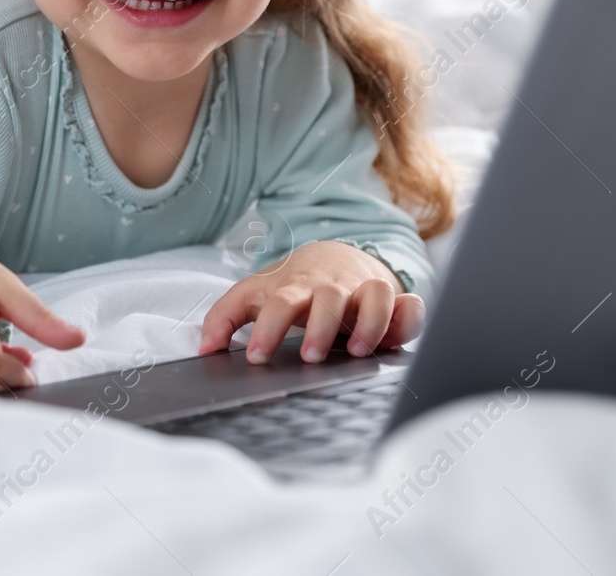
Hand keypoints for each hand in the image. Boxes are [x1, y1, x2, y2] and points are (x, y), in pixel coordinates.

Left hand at [198, 240, 423, 364]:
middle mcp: (333, 288)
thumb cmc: (293, 285)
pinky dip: (409, 317)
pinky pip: (411, 304)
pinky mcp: (395, 301)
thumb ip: (225, 317)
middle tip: (310, 357)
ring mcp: (365, 291)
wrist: (335, 257)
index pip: (280, 303)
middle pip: (330, 298)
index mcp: (296, 288)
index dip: (268, 328)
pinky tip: (398, 339)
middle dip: (322, 326)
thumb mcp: (255, 294)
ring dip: (370, 322)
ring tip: (356, 351)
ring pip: (377, 295)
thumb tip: (204, 348)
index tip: (255, 357)